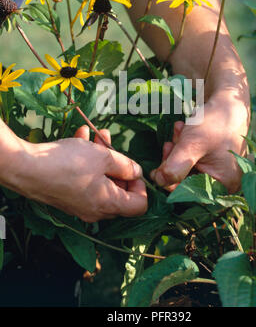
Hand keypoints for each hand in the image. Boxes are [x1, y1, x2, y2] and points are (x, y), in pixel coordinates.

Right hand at [6, 125, 146, 221]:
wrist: (26, 169)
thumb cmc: (68, 163)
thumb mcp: (103, 157)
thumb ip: (126, 165)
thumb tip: (137, 173)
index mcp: (109, 204)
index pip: (139, 205)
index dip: (142, 185)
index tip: (132, 167)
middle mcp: (95, 210)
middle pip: (119, 191)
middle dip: (118, 164)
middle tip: (111, 143)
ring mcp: (79, 204)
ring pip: (99, 180)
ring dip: (101, 156)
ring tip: (95, 134)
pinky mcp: (66, 196)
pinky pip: (83, 180)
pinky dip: (85, 161)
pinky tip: (80, 137)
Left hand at [150, 93, 249, 193]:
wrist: (229, 99)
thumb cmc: (215, 122)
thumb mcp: (192, 144)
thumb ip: (174, 166)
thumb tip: (158, 182)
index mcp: (224, 185)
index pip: (188, 193)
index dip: (170, 179)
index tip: (161, 162)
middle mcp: (225, 183)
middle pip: (187, 181)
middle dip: (174, 160)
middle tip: (170, 142)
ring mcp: (220, 171)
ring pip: (187, 168)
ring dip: (178, 150)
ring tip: (179, 130)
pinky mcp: (214, 160)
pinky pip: (193, 159)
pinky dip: (184, 146)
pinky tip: (183, 130)